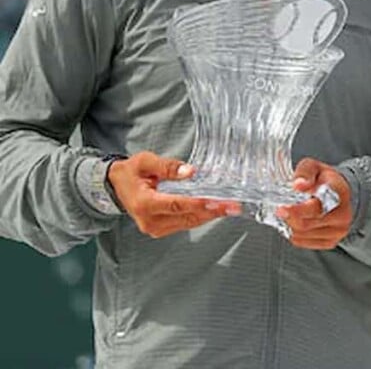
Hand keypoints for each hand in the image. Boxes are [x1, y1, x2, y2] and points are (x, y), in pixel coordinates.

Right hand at [107, 152, 240, 237]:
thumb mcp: (146, 161)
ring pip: (189, 222)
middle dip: (212, 211)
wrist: (117, 185)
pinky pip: (185, 223)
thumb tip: (190, 172)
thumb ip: (168, 166)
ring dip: (210, 215)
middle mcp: (149, 220)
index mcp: (144, 203)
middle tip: (233, 205)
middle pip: (186, 217)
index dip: (198, 204)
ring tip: (230, 207)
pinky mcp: (161, 229)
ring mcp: (155, 227)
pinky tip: (215, 208)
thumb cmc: (131, 173)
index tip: (217, 202)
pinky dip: (201, 216)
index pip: (176, 205)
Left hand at [275, 158, 352, 249]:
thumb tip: (298, 185)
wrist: (341, 193)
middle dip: (289, 216)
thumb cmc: (325, 180)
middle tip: (280, 208)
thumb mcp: (314, 167)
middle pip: (306, 223)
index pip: (318, 206)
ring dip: (290, 224)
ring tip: (292, 212)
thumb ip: (305, 172)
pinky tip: (297, 221)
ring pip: (302, 234)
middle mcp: (343, 214)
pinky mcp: (331, 242)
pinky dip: (294, 233)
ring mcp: (338, 230)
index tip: (281, 209)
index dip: (298, 210)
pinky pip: (302, 242)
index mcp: (339, 192)